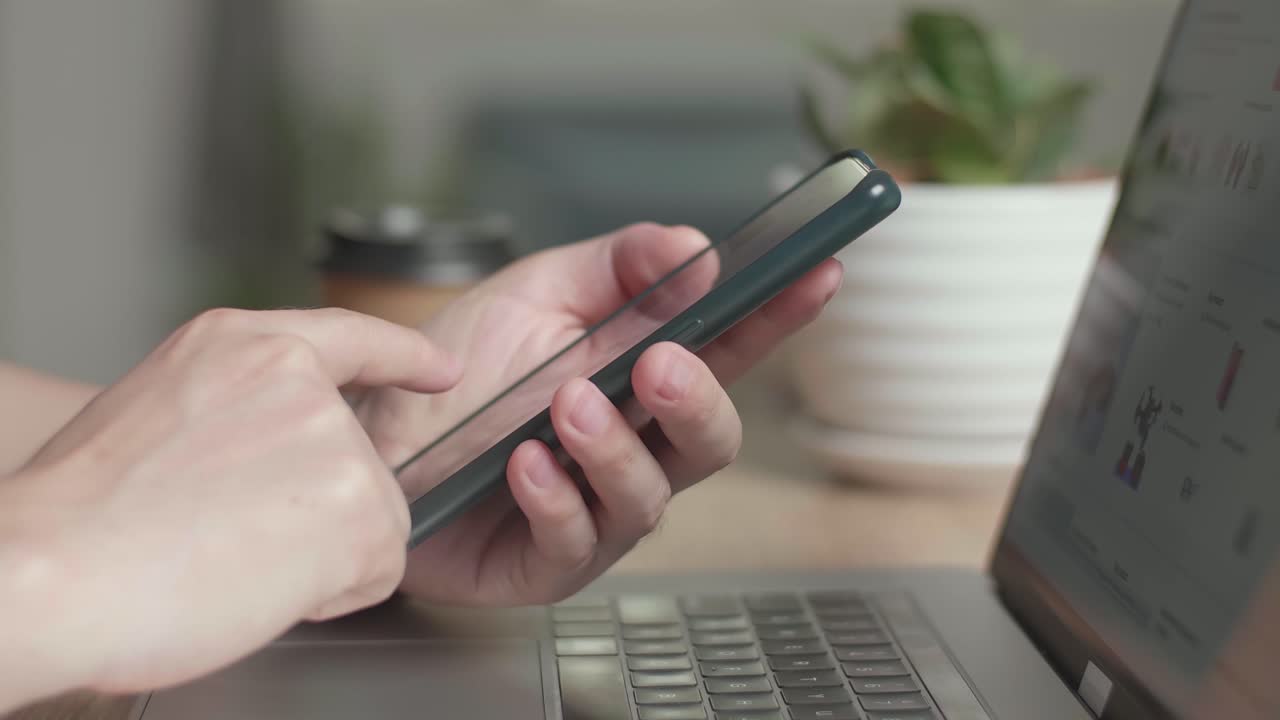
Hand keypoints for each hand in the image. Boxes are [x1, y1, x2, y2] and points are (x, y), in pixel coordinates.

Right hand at [0, 308, 457, 707]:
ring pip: (369, 517)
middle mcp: (295, 378)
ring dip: (319, 554)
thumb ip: (233, 415)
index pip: (346, 336)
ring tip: (229, 559)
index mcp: (237, 345)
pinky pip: (378, 567)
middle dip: (314, 510)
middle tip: (228, 536)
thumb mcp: (155, 415)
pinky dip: (332, 593)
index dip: (401, 353)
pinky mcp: (361, 502)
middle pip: (355, 457)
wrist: (48, 571)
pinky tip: (259, 585)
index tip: (439, 365)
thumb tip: (266, 462)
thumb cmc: (75, 519)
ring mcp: (334, 437)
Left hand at [355, 222, 842, 604]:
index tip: (818, 274)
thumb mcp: (533, 293)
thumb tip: (695, 251)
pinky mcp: (548, 563)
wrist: (366, 435)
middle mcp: (632, 446)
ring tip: (566, 406)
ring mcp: (596, 509)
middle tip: (661, 363)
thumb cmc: (453, 373)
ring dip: (615, 448)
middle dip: (698, 401)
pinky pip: (577, 543)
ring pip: (651, 496)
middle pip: (712, 439)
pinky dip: (556, 499)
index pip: (729, 347)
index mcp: (639, 375)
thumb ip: (616, 267)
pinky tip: (524, 463)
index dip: (779, 316)